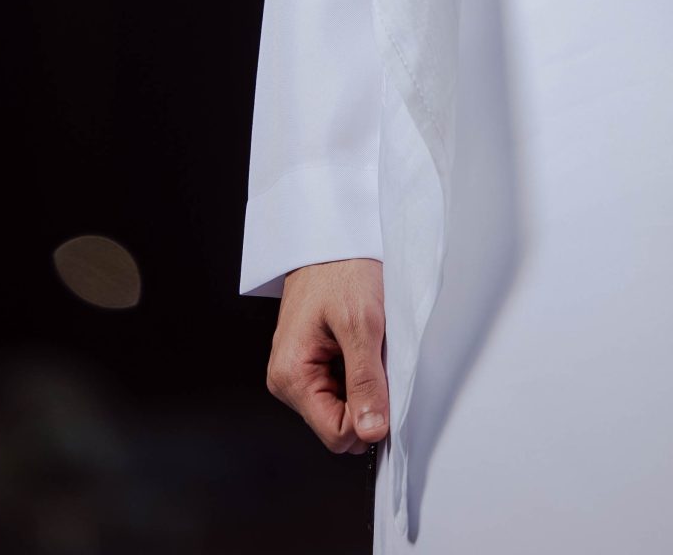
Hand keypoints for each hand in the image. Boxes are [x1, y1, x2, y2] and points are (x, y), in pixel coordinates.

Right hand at [266, 257, 389, 454]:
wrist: (332, 237)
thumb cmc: (341, 269)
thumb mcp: (362, 324)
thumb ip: (366, 382)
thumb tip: (371, 432)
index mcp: (291, 377)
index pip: (336, 435)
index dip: (367, 418)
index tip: (385, 386)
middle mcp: (287, 381)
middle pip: (338, 423)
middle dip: (365, 397)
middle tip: (375, 355)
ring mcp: (298, 372)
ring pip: (341, 405)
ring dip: (363, 382)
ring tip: (366, 343)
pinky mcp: (309, 362)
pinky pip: (340, 385)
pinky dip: (357, 370)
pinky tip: (359, 342)